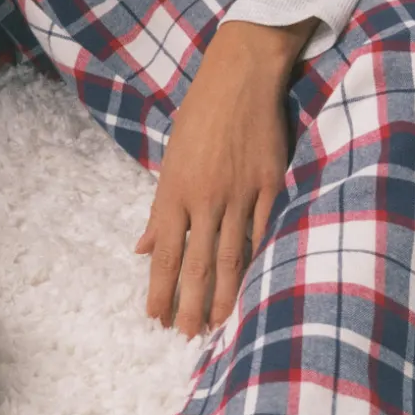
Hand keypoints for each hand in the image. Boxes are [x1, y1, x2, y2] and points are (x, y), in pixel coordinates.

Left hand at [136, 19, 314, 335]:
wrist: (239, 77)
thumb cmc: (199, 116)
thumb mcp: (170, 160)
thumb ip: (160, 210)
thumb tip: (144, 248)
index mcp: (174, 191)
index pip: (165, 253)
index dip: (160, 290)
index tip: (156, 319)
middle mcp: (205, 197)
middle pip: (196, 264)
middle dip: (190, 305)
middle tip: (187, 337)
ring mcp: (241, 193)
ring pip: (231, 257)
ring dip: (223, 295)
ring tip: (218, 325)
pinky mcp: (271, 185)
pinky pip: (266, 232)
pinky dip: (260, 262)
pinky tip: (257, 287)